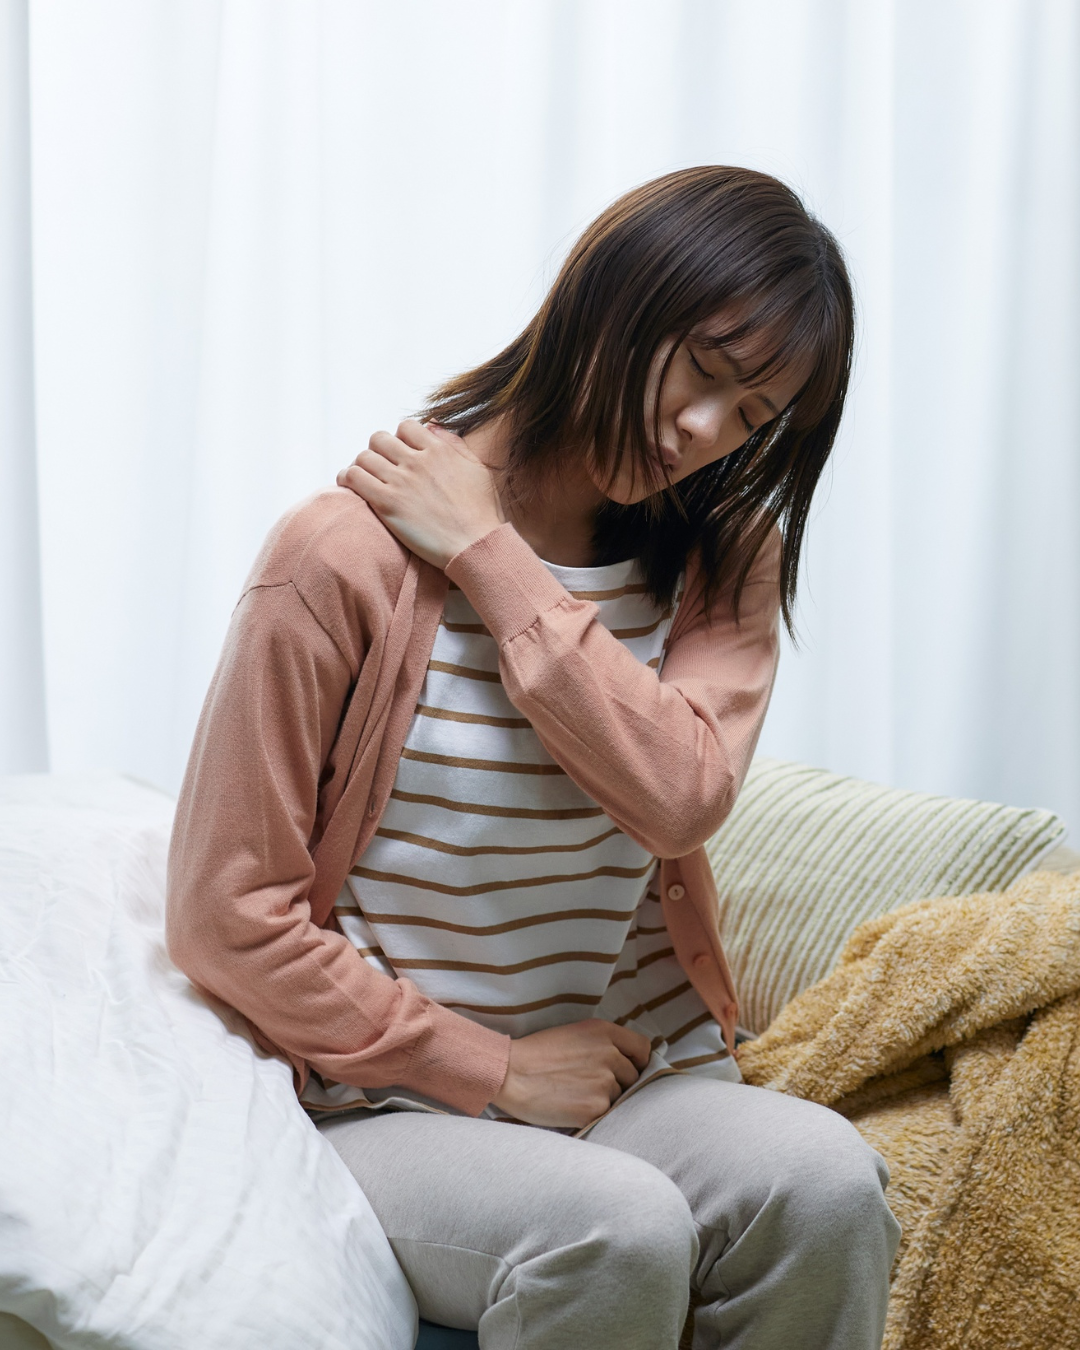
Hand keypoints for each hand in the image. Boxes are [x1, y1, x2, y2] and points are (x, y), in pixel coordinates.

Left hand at [336, 419, 504, 568]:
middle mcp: (418, 461)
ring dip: (360, 465)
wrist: (476, 545)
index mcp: (439, 450)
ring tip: (362, 478)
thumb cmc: (482, 513)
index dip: (400, 439)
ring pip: (364, 457)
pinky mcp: (387, 503)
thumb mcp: (477, 469)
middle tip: (380, 468)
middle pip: (380, 439)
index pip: (406, 427)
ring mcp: (401, 481)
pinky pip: (354, 477)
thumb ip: (454, 444)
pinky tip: (349, 485)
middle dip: (378, 451)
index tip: (400, 455)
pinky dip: (347, 478)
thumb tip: (432, 425)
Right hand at [491, 1020, 651, 1128]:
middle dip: (617, 1084)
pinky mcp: (595, 1108)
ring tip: (575, 1095)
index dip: (638, 1062)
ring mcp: (604, 1082)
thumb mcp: (574, 1034)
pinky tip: (571, 1108)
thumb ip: (604, 1044)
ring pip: (619, 1098)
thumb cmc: (536, 1054)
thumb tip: (627, 1063)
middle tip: (588, 1086)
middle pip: (633, 1077)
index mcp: (604, 1032)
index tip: (628, 1070)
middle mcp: (610, 1054)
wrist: (509, 1073)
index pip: (643, 1049)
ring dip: (603, 1100)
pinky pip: (605, 1116)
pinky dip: (591, 1115)